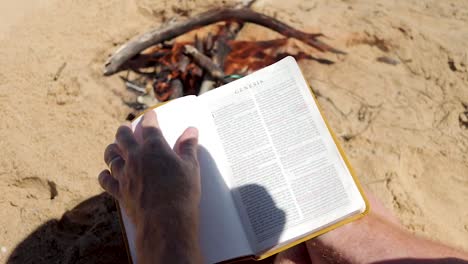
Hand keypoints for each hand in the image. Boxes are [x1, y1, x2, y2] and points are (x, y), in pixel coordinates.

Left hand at [98, 110, 201, 262]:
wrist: (165, 221)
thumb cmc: (182, 193)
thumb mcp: (191, 167)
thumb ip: (188, 147)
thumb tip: (191, 131)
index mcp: (154, 148)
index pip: (149, 126)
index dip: (149, 118)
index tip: (150, 115)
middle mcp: (135, 157)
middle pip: (123, 137)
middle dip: (124, 130)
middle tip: (126, 128)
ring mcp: (124, 174)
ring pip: (111, 156)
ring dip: (112, 150)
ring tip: (115, 148)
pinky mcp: (119, 191)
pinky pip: (106, 180)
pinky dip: (105, 175)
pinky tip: (106, 174)